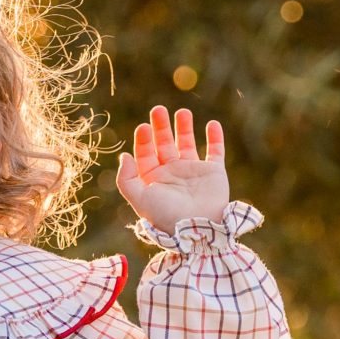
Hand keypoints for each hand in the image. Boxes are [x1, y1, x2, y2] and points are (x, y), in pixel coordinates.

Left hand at [115, 103, 229, 232]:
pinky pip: (215, 152)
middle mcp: (172, 174)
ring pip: (187, 144)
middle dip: (161, 127)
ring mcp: (193, 172)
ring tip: (183, 112)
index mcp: (154, 180)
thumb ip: (126, 178)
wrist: (197, 228)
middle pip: (164, 144)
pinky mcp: (213, 173)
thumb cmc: (166, 215)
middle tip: (158, 109)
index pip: (145, 154)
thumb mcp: (140, 198)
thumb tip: (124, 156)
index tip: (144, 127)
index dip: (143, 140)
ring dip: (184, 127)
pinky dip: (215, 138)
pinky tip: (212, 123)